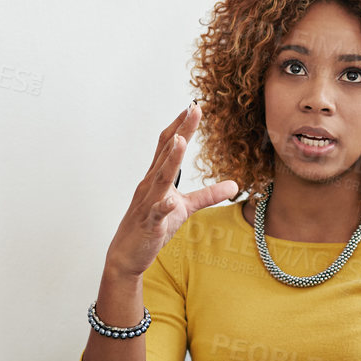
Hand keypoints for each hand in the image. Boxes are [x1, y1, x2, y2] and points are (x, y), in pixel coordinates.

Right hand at [105, 104, 237, 278]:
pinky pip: (157, 214)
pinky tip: (172, 202)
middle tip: (193, 109)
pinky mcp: (149, 224)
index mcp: (157, 178)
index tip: (194, 106)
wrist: (126, 254)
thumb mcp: (184, 209)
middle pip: (165, 153)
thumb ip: (207, 196)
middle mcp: (150, 185)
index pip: (168, 145)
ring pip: (160, 179)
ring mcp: (148, 204)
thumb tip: (234, 185)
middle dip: (180, 131)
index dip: (181, 126)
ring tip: (181, 141)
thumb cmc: (151, 227)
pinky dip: (164, 208)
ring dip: (170, 160)